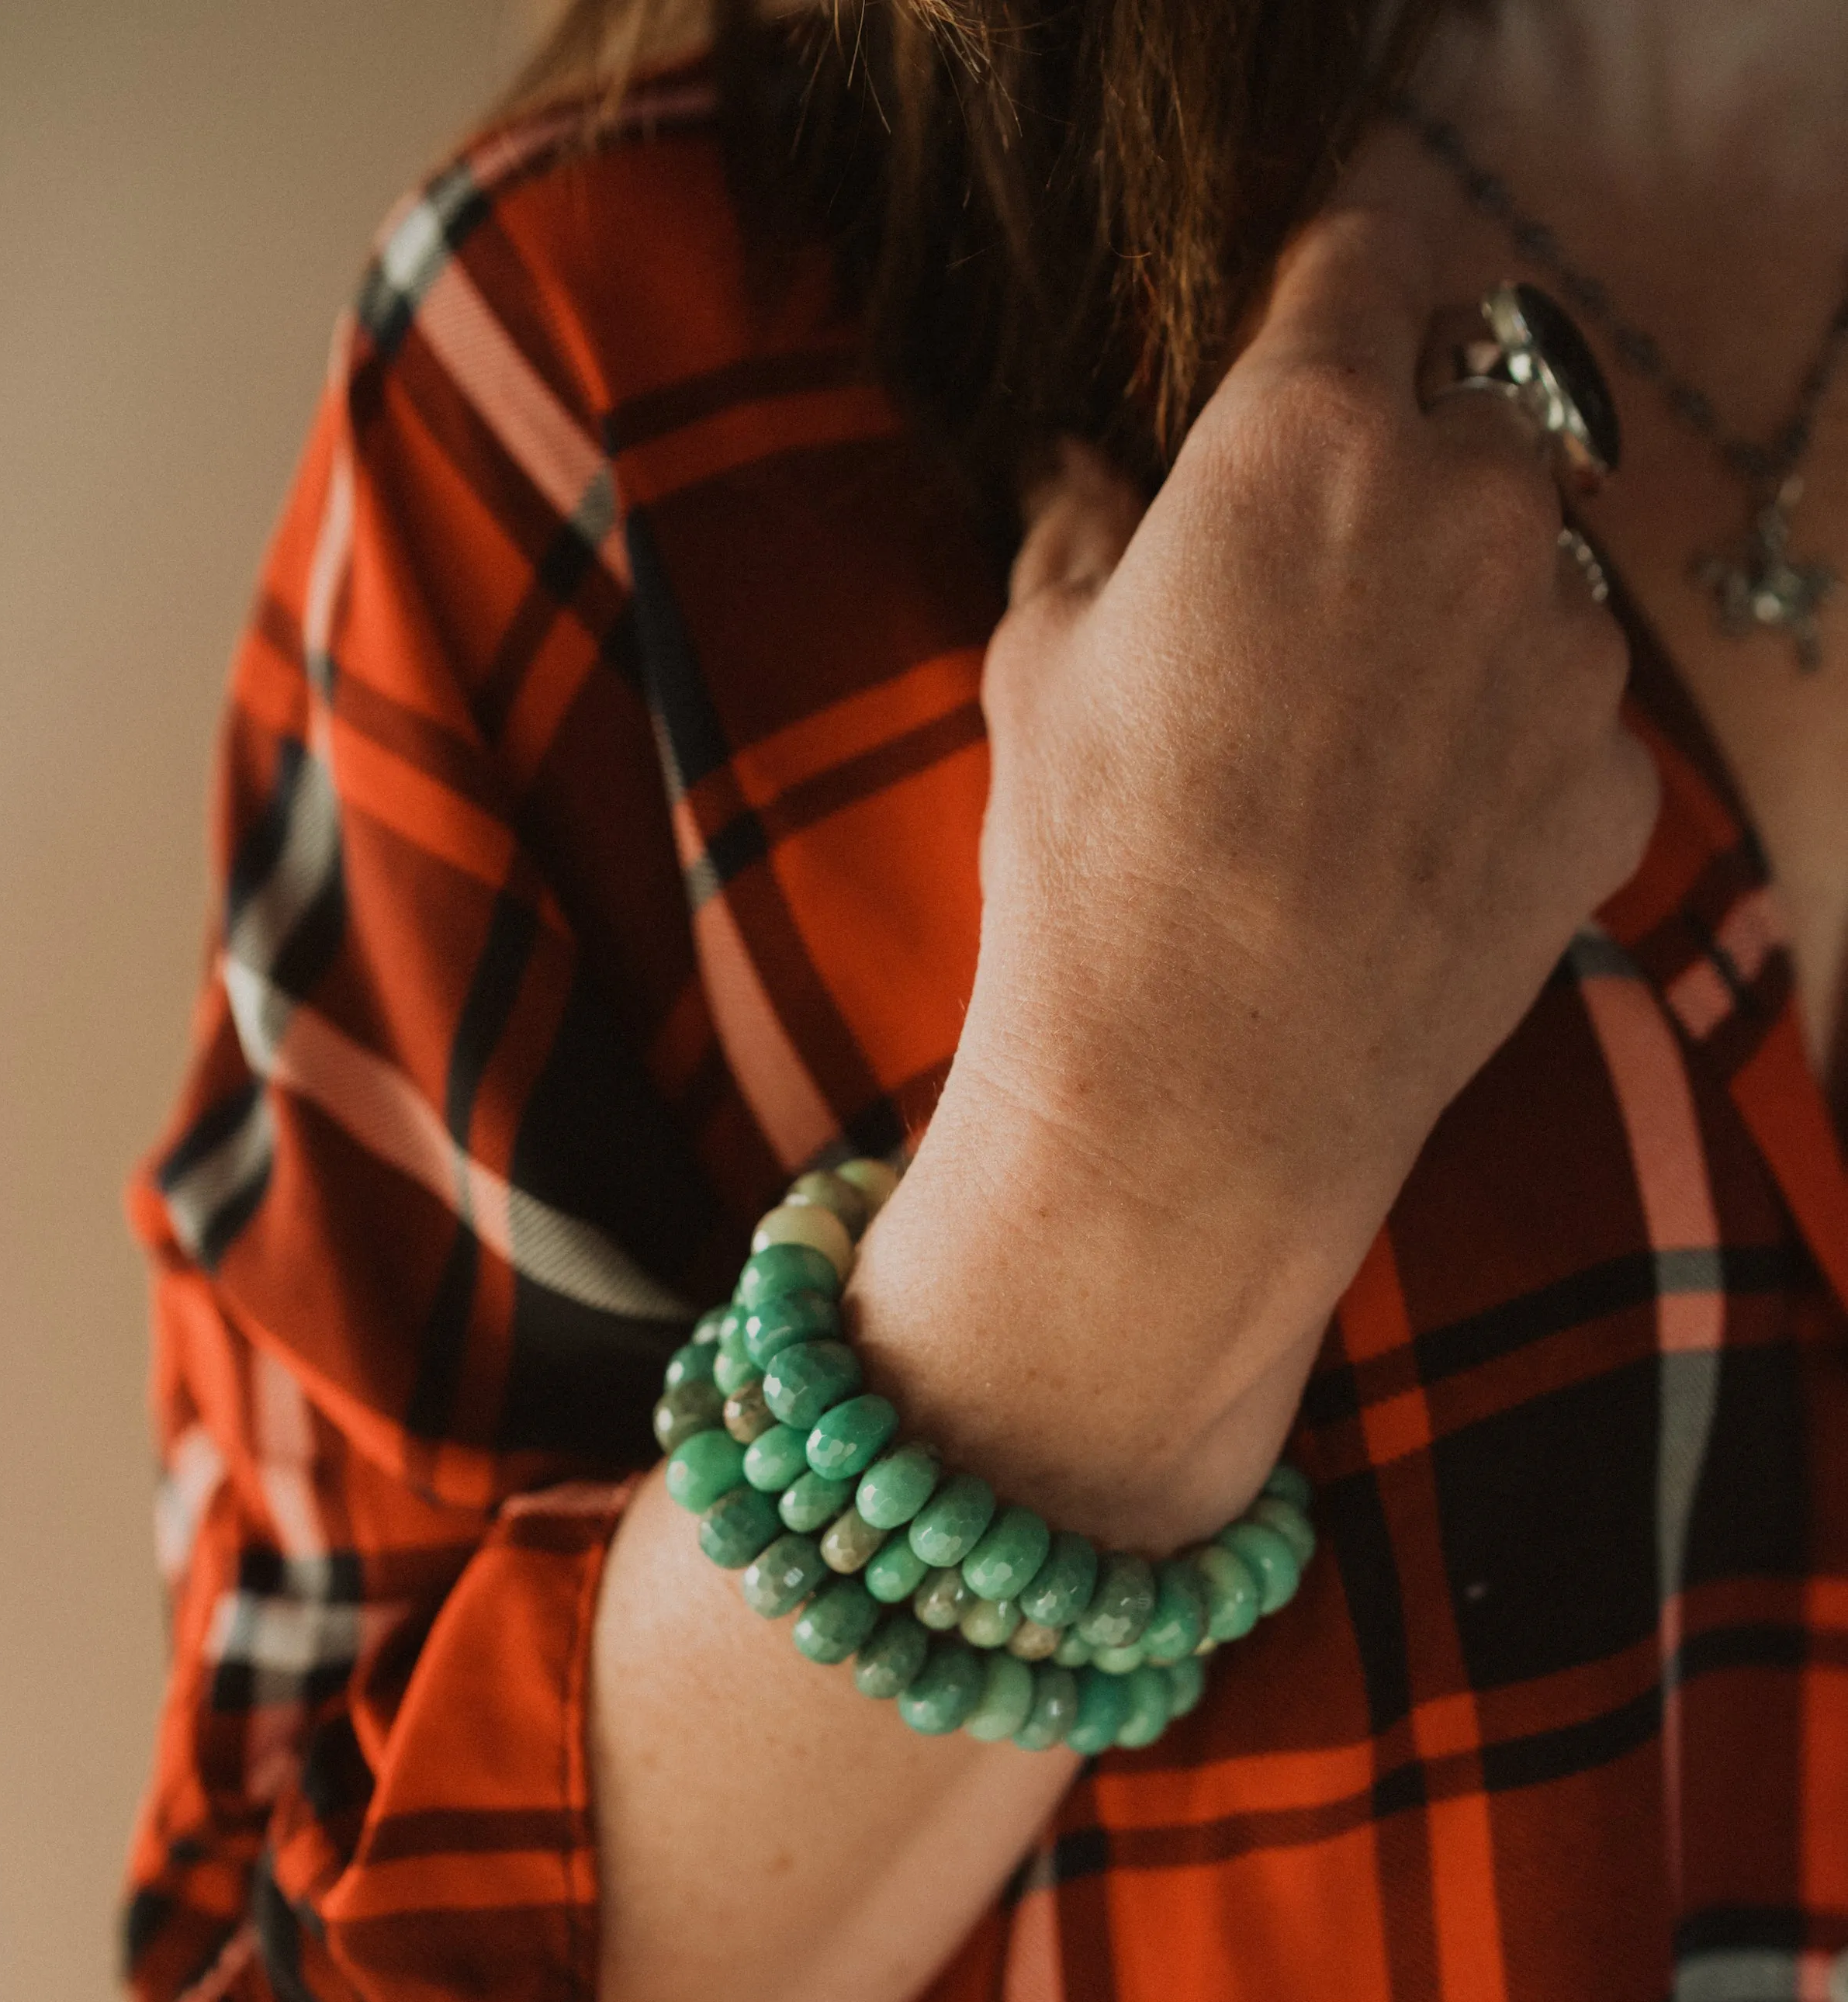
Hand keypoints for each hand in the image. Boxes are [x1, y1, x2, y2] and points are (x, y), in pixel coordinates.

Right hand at [856, 199, 1658, 1542]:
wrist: (1201, 1098)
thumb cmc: (1092, 872)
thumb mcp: (1039, 670)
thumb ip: (1084, 531)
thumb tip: (1083, 470)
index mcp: (1309, 435)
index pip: (1373, 251)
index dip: (1334, 299)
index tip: (1308, 353)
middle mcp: (1471, 505)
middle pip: (1474, 417)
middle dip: (1406, 480)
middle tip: (1312, 607)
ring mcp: (1566, 649)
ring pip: (1534, 577)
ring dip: (1468, 622)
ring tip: (1357, 761)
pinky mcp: (1613, 781)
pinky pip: (1570, 721)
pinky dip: (1509, 756)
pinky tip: (1412, 846)